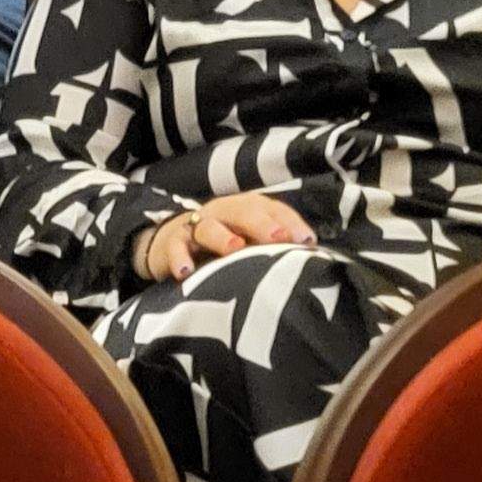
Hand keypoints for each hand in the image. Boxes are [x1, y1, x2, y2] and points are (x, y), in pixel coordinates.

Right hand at [131, 190, 317, 282]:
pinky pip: (175, 247)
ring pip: (209, 226)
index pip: (273, 209)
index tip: (307, 242)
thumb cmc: (220, 247)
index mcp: (247, 209)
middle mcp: (223, 212)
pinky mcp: (172, 243)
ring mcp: (196, 226)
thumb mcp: (249, 244)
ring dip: (223, 236)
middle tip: (279, 239)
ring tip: (236, 249)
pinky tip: (185, 272)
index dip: (290, 222)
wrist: (170, 244)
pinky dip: (179, 257)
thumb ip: (273, 249)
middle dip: (262, 224)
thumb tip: (311, 263)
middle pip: (243, 211)